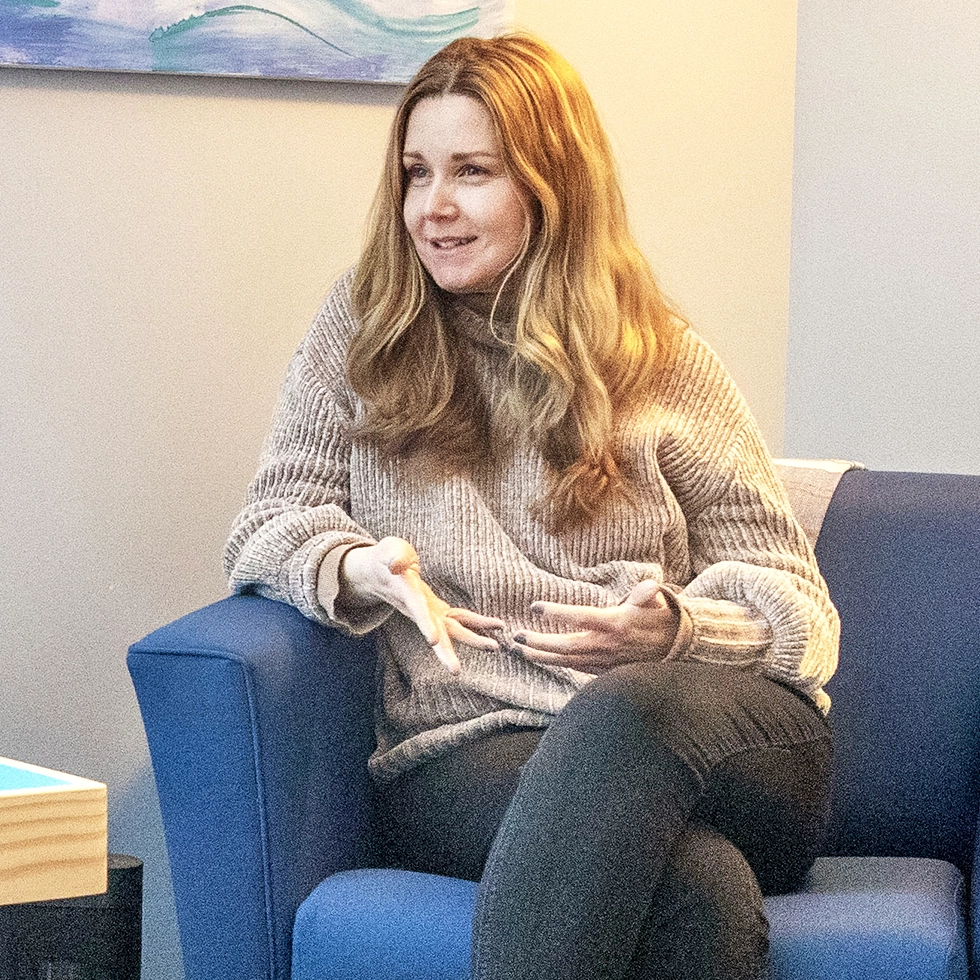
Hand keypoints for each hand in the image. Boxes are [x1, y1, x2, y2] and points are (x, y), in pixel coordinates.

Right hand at [338, 537, 503, 672]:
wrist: (379, 574)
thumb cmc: (386, 557)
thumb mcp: (388, 551)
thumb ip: (394, 557)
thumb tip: (395, 565)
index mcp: (405, 592)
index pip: (416, 609)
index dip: (424, 623)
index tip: (433, 641)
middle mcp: (418, 609)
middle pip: (434, 633)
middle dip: (445, 651)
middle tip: (455, 670)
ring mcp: (429, 612)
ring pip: (451, 631)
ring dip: (472, 640)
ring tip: (494, 647)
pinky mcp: (437, 610)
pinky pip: (460, 619)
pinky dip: (478, 623)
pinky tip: (497, 626)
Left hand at [513, 580, 679, 672]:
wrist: (672, 651)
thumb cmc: (658, 620)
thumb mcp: (653, 604)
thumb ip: (646, 595)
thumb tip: (651, 586)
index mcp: (615, 624)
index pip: (580, 617)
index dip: (557, 613)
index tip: (535, 607)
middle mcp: (606, 645)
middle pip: (566, 646)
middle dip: (539, 642)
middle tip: (516, 636)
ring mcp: (603, 661)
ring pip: (566, 661)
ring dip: (540, 656)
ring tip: (518, 649)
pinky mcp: (602, 671)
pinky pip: (573, 668)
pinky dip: (554, 663)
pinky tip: (537, 658)